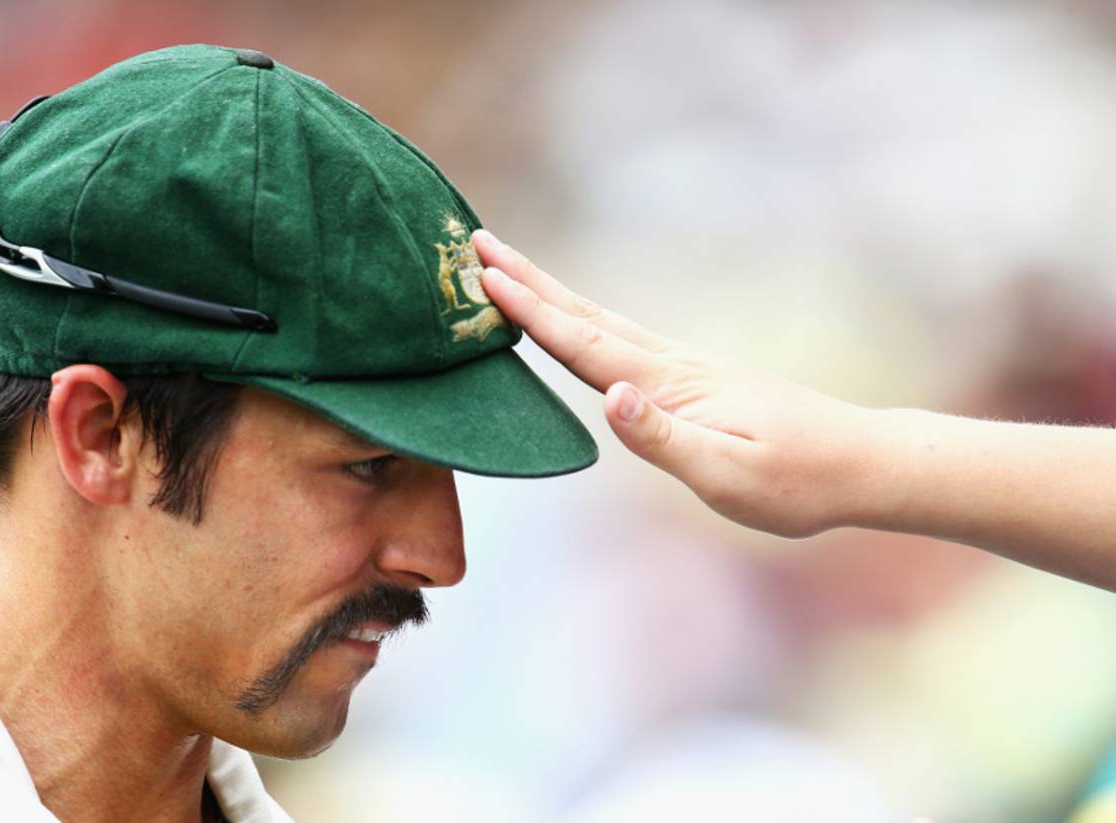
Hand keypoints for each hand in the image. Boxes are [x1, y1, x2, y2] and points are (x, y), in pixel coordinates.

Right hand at [474, 229, 883, 538]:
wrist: (858, 462)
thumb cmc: (795, 482)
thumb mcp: (728, 476)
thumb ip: (664, 438)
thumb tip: (610, 394)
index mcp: (668, 386)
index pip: (584, 342)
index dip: (530, 309)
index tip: (483, 272)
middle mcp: (670, 366)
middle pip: (585, 315)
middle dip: (529, 279)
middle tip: (476, 241)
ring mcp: (682, 369)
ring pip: (602, 321)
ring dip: (552, 294)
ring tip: (511, 269)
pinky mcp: (692, 381)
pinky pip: (621, 338)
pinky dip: (584, 320)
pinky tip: (579, 322)